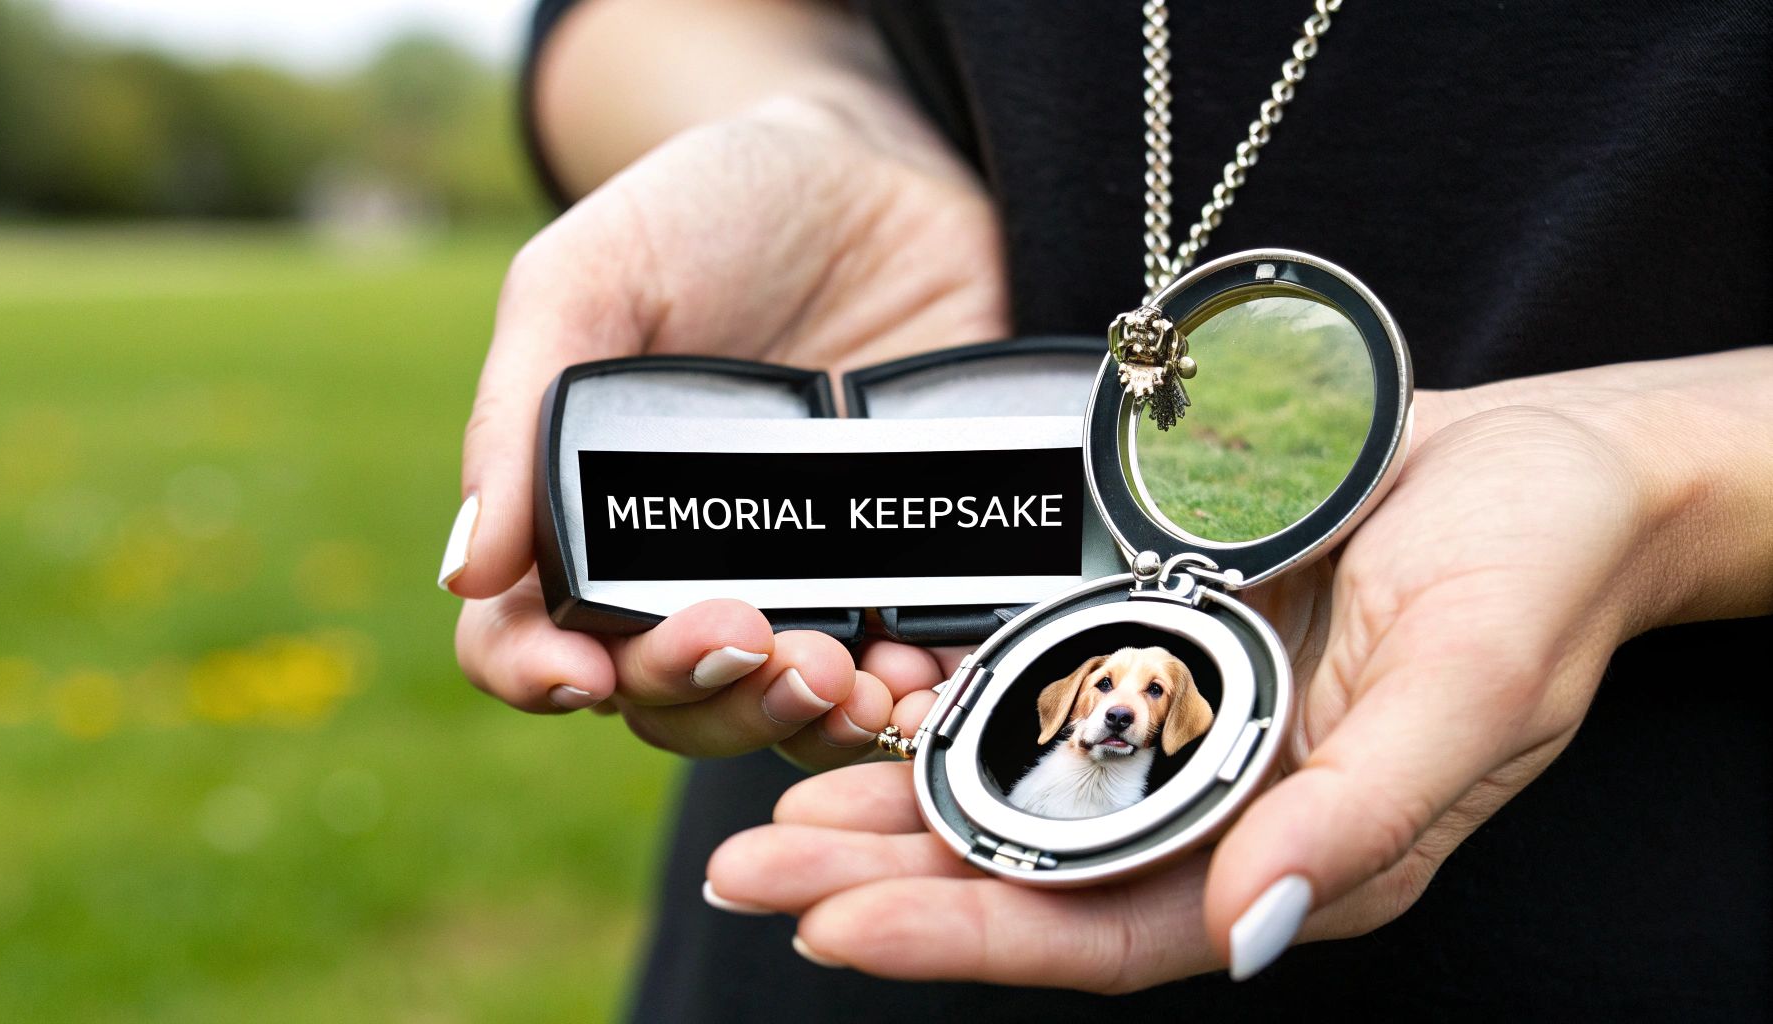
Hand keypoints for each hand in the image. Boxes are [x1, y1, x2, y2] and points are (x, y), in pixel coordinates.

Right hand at [443, 94, 1008, 768]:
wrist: (879, 174)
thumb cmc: (709, 210)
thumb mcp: (592, 276)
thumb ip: (524, 416)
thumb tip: (466, 572)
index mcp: (587, 518)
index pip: (528, 640)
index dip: (537, 679)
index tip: (579, 676)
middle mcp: (689, 572)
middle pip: (664, 701)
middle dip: (696, 696)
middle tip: (744, 641)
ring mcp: (804, 583)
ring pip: (780, 714)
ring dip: (798, 723)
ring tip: (838, 678)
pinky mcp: (909, 575)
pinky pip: (905, 679)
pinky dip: (908, 708)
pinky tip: (914, 686)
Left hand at [705, 351, 1772, 985]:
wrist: (1544, 462)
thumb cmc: (1533, 572)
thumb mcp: (1468, 686)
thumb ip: (1361, 815)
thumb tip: (1250, 932)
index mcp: (1291, 853)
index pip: (1103, 929)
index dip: (966, 939)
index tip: (832, 929)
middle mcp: (1218, 809)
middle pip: (1026, 877)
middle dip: (881, 886)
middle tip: (739, 876)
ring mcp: (1180, 727)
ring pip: (1009, 796)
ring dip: (885, 813)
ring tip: (763, 824)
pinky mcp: (1157, 647)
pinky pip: (1031, 700)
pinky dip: (943, 719)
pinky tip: (856, 719)